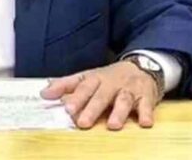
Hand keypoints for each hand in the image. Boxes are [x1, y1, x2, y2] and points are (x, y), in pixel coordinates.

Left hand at [41, 61, 161, 130]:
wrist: (142, 66)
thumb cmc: (109, 77)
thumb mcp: (87, 77)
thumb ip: (65, 86)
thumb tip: (44, 93)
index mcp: (96, 78)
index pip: (84, 87)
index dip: (76, 98)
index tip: (67, 109)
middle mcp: (112, 83)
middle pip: (101, 95)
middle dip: (92, 108)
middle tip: (83, 122)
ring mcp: (129, 90)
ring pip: (124, 100)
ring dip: (119, 112)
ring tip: (113, 125)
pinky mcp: (146, 97)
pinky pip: (147, 105)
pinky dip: (147, 113)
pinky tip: (145, 123)